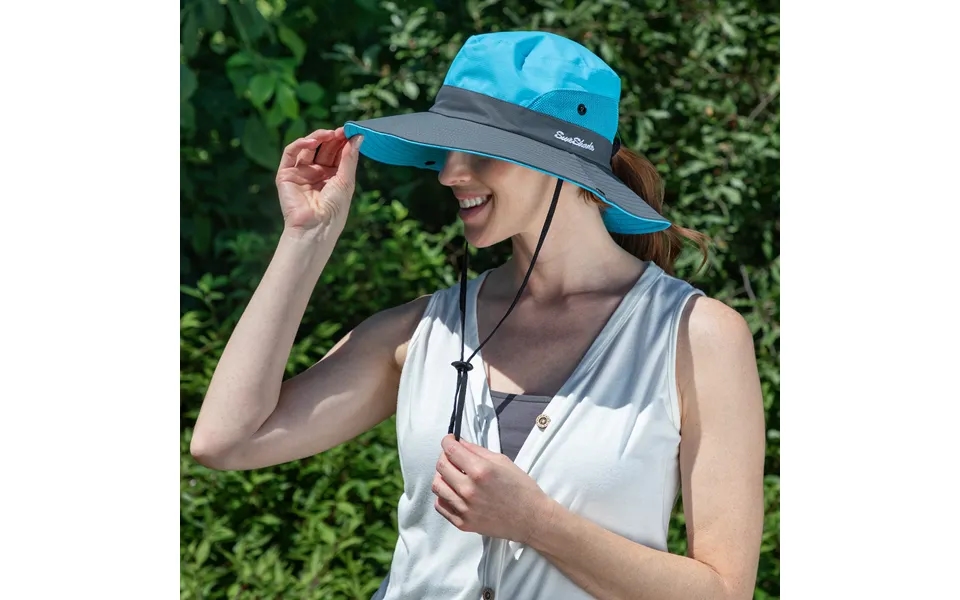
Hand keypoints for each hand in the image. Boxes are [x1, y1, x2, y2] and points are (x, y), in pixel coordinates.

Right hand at [274, 127, 363, 232]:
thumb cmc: (334, 210)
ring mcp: (301, 173)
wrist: (316, 227)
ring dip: (318, 137)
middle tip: (341, 130)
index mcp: (332, 177)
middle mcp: (316, 174)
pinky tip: (313, 142)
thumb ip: (349, 158)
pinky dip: (300, 144)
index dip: (343, 142)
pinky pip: (290, 153)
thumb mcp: (346, 181)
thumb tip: (358, 137)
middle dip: (333, 138)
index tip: (350, 132)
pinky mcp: (286, 174)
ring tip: (329, 134)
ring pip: (307, 148)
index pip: (337, 154)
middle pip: (324, 149)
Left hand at [432, 434, 554, 543]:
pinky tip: (454, 492)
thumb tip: (459, 443)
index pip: (451, 450)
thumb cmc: (521, 488)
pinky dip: (444, 496)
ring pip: (437, 486)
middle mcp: (469, 489)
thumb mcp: (503, 461)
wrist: (531, 519)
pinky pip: (441, 506)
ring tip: (453, 475)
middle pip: (441, 467)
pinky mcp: (463, 523)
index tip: (449, 440)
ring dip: (442, 476)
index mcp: (480, 470)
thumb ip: (477, 451)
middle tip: (453, 456)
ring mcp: (464, 508)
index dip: (447, 441)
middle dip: (445, 456)